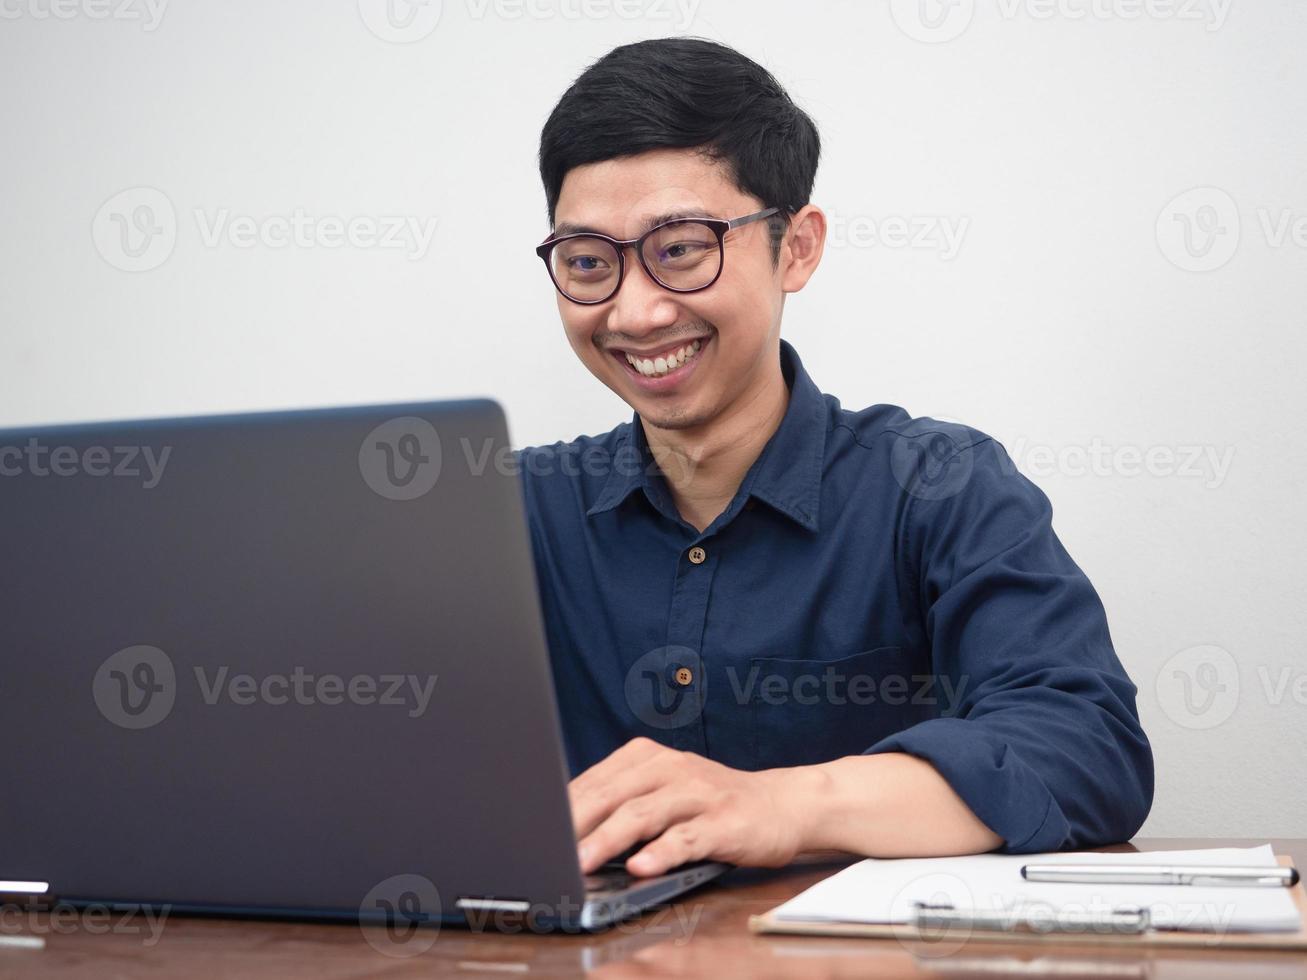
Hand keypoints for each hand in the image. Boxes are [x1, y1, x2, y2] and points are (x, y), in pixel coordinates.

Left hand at [568, 736, 816, 876]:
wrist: (782, 805)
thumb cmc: (711, 804)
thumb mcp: (663, 792)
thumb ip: (622, 803)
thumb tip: (567, 830)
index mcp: (649, 757)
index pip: (596, 781)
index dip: (562, 808)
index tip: (534, 831)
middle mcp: (672, 768)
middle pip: (613, 794)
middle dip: (576, 824)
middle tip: (546, 850)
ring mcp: (699, 794)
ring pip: (644, 814)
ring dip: (609, 840)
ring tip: (582, 863)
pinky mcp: (724, 823)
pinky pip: (687, 837)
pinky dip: (661, 852)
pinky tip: (640, 867)